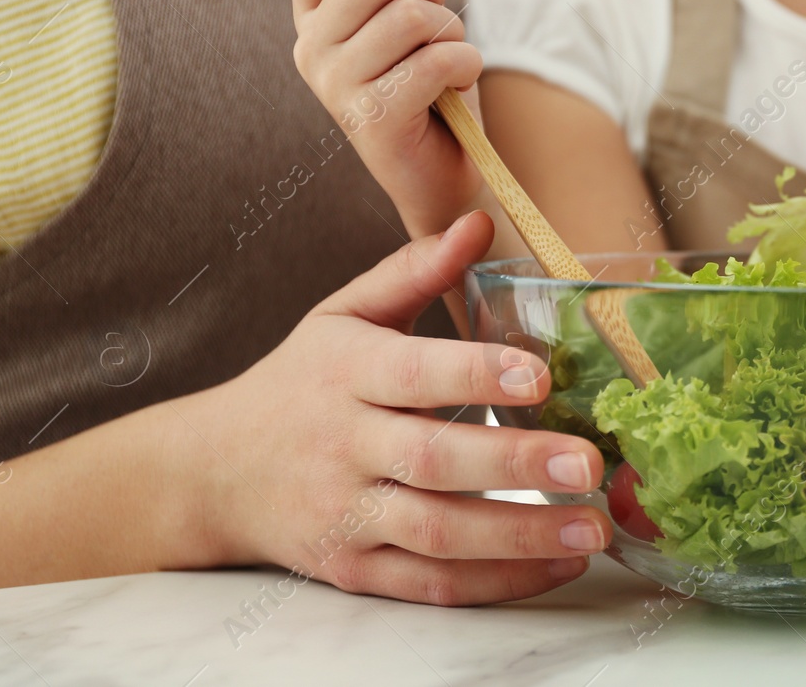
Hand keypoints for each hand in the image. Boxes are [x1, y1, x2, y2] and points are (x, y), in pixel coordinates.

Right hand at [182, 212, 609, 605]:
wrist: (213, 472)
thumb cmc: (300, 382)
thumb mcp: (342, 315)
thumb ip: (413, 270)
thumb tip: (479, 222)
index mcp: (347, 372)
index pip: (413, 372)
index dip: (474, 375)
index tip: (537, 376)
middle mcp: (345, 446)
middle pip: (432, 460)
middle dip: (515, 465)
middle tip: (588, 464)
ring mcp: (347, 514)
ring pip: (437, 533)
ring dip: (520, 537)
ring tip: (592, 531)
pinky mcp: (354, 569)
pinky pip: (431, 585)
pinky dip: (497, 581)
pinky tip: (558, 568)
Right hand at [283, 0, 481, 235]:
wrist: (442, 177)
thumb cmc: (430, 89)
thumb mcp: (418, 17)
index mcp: (314, 16)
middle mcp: (312, 49)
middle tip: (443, 20)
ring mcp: (337, 87)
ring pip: (411, 16)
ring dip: (452, 32)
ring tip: (451, 61)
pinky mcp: (374, 120)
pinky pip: (436, 62)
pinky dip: (466, 65)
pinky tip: (457, 88)